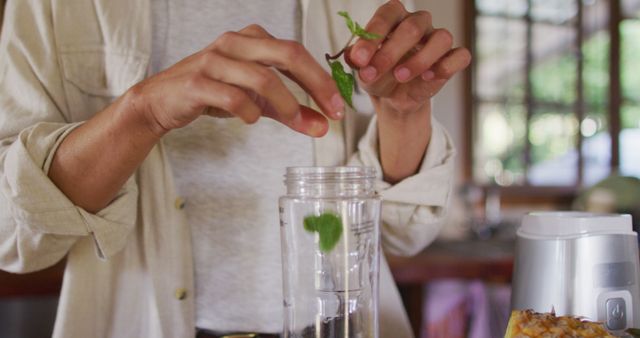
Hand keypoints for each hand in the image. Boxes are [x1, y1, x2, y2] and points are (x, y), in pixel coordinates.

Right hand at [131, 25, 344, 137]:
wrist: (162, 101)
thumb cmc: (213, 93)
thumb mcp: (256, 102)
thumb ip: (290, 112)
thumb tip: (323, 127)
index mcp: (252, 39)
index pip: (297, 53)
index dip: (323, 79)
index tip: (339, 107)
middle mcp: (235, 43)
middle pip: (288, 54)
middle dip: (316, 84)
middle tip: (331, 112)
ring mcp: (214, 60)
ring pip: (262, 77)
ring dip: (286, 104)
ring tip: (292, 120)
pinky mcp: (197, 83)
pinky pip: (233, 97)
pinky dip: (250, 112)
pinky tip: (251, 120)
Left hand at [345, 0, 470, 182]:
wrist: (393, 99)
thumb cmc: (378, 74)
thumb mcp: (362, 69)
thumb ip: (357, 60)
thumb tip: (354, 55)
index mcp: (394, 18)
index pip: (386, 15)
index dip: (372, 36)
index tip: (359, 59)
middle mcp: (419, 23)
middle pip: (412, 27)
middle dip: (389, 53)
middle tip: (371, 74)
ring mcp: (438, 39)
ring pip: (441, 38)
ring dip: (419, 60)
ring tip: (400, 76)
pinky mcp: (452, 58)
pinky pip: (460, 56)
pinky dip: (446, 67)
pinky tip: (427, 78)